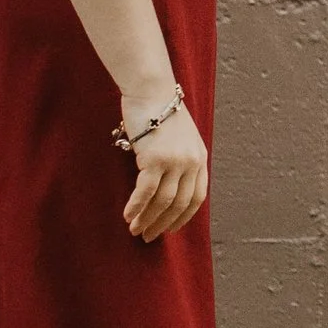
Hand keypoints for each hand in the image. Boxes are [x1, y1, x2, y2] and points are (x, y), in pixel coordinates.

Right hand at [121, 98, 208, 241]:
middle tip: (148, 236)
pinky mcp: (155, 159)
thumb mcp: (178, 139)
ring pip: (162, 200)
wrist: (151, 91)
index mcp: (199, 158)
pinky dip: (136, 206)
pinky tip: (127, 215)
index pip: (196, 197)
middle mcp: (191, 162)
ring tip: (135, 229)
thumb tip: (165, 189)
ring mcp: (174, 161)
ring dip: (147, 218)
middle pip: (179, 203)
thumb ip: (178, 161)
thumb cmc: (159, 113)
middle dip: (163, 223)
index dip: (182, 217)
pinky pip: (145, 191)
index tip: (169, 230)